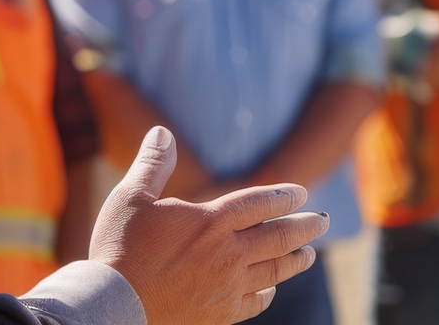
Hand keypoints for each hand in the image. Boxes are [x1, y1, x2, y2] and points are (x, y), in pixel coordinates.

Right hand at [90, 127, 329, 324]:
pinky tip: (270, 290)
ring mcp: (227, 286)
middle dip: (305, 227)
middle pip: (280, 236)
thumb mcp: (130, 197)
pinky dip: (267, 293)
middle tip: (323, 222)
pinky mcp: (219, 313)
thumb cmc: (119, 248)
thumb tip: (161, 131)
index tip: (302, 193)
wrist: (115, 304)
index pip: (260, 202)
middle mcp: (228, 252)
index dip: (284, 196)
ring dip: (295, 260)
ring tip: (308, 255)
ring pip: (275, 270)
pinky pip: (255, 302)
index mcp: (211, 220)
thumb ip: (152, 164)